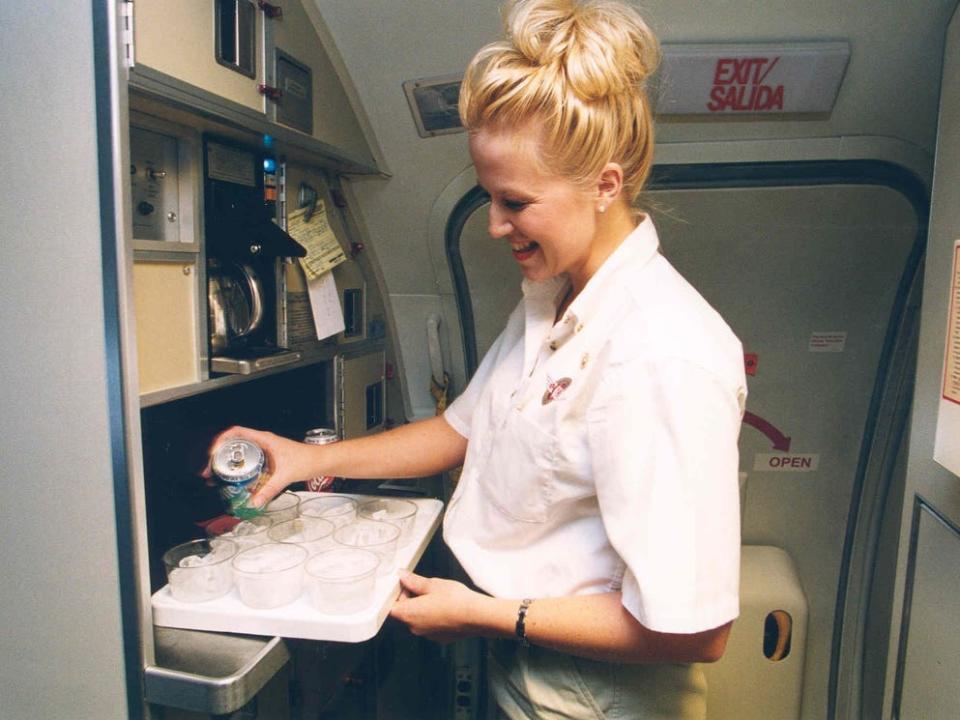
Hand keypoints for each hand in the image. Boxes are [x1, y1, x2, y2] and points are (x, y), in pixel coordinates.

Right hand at [200, 426, 316, 507]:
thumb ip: (270, 490)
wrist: (319, 461)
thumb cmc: (306, 460)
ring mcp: (265, 450)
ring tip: (217, 475)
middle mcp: (263, 442)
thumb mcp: (285, 475)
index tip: (212, 452)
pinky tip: (236, 480)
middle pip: (234, 443)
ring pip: (241, 452)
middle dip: (219, 455)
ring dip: (228, 462)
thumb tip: (255, 501)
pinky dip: (240, 468)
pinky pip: (249, 460)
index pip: (236, 432)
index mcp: (264, 439)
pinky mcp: (268, 458)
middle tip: (210, 469)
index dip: (221, 439)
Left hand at [389, 571, 483, 643]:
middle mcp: (414, 627)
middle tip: (424, 587)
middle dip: (411, 599)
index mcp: (409, 614)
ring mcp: (427, 634)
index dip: (396, 595)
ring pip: (418, 619)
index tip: (405, 585)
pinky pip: (430, 625)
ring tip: (437, 596)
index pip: (391, 606)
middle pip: (405, 612)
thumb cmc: (455, 600)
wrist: (477, 616)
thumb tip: (402, 576)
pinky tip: (445, 607)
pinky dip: (433, 616)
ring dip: (423, 608)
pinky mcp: (439, 637)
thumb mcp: (432, 584)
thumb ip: (414, 581)